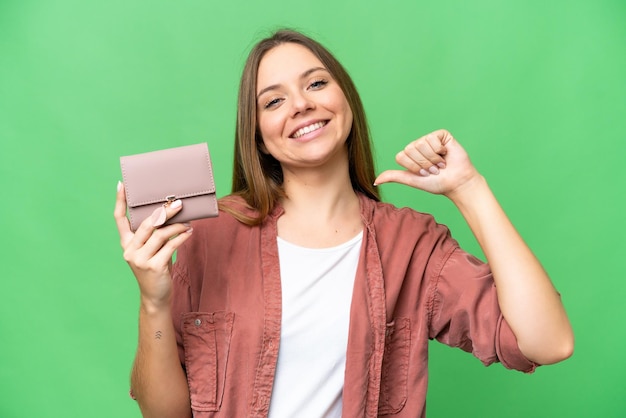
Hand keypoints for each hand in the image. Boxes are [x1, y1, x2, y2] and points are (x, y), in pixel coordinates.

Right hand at [114, 182, 192, 310]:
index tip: (121, 185)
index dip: (120, 201)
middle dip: (164, 211)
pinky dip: (181, 237)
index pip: (119, 219)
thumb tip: (170, 212)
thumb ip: (154, 235)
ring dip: (177, 225)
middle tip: (178, 203)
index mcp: (126, 244)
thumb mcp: (151, 251)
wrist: (156, 296)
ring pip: (160, 234)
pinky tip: (189, 232)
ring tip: (189, 221)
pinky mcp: (153, 266)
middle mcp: (130, 250)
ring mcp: (140, 259)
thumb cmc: (156, 269)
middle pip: (146, 223)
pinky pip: (170, 246)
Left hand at [374, 129, 480, 196]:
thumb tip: (375, 181)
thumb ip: (395, 177)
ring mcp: (429, 139)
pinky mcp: (441, 135)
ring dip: (432, 159)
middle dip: (423, 164)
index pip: (401, 156)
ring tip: (440, 164)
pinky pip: (433, 139)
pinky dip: (440, 150)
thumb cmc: (436, 183)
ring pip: (422, 144)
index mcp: (409, 155)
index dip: (413, 168)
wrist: (456, 182)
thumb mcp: (412, 180)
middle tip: (434, 169)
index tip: (423, 174)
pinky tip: (446, 154)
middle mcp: (417, 145)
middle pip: (410, 149)